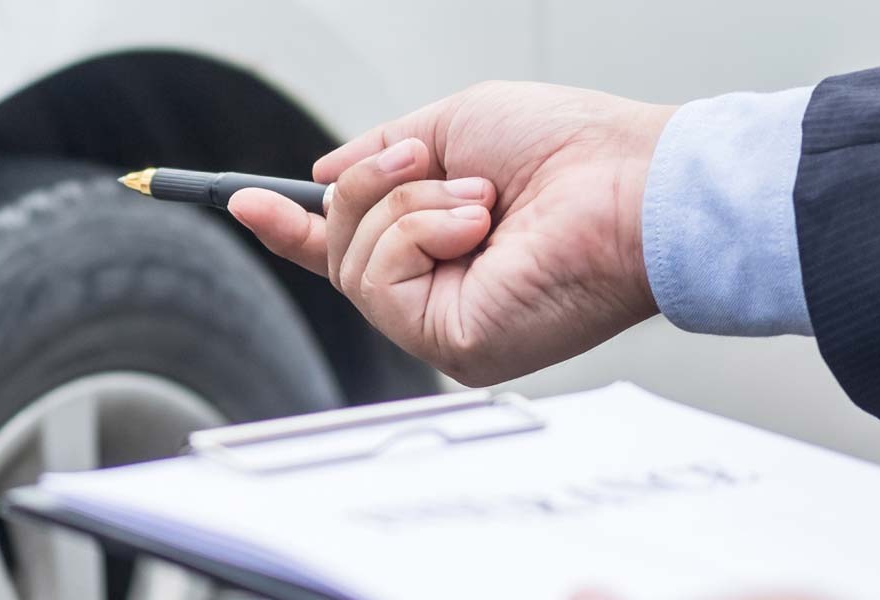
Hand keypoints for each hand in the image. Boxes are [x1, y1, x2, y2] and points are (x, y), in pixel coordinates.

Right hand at [229, 81, 673, 385]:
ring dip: (407, 205)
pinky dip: (418, 232)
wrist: (633, 184)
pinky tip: (477, 226)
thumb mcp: (454, 125)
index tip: (246, 201)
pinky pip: (379, 281)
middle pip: (340, 247)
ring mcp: (446, 327)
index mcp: (447, 247)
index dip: (294, 228)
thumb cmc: (572, 150)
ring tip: (479, 200)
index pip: (354, 250)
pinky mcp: (453, 345)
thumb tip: (319, 179)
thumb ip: (383, 153)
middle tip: (430, 163)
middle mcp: (444, 295)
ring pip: (353, 261)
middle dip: (372, 189)